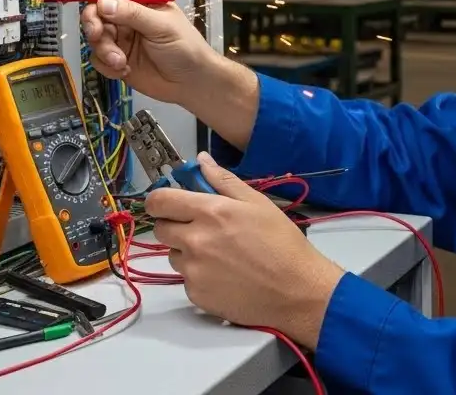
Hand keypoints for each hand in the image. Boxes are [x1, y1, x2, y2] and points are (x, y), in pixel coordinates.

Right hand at [68, 0, 215, 104]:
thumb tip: (103, 3)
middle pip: (95, 8)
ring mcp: (121, 36)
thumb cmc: (185, 48)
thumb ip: (132, 14)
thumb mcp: (161, 26)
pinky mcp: (116, 57)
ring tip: (120, 61)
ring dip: (104, 49)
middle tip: (98, 34)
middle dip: (93, 21)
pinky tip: (124, 69)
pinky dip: (107, 64)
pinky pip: (97, 57)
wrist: (191, 83)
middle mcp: (128, 14)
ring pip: (94, 35)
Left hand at [146, 153, 344, 348]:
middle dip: (174, 225)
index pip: (160, 201)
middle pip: (160, 229)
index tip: (166, 203)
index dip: (158, 200)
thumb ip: (224, 180)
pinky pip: (186, 279)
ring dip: (187, 252)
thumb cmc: (282, 243)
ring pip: (173, 255)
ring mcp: (193, 271)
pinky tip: (224, 275)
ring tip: (219, 255)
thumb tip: (201, 160)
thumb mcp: (258, 203)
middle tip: (200, 229)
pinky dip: (198, 276)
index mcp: (209, 213)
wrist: (297, 291)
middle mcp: (195, 241)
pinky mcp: (196, 295)